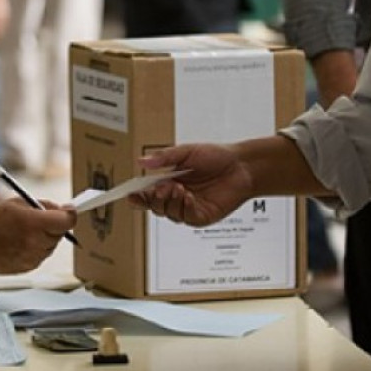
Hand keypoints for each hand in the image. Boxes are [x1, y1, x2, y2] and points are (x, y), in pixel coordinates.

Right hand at [0, 199, 75, 273]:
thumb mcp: (16, 203)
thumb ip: (42, 205)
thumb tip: (62, 209)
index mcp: (34, 224)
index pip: (67, 221)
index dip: (70, 214)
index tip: (69, 210)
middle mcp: (36, 243)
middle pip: (61, 232)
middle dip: (54, 224)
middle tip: (38, 217)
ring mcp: (33, 258)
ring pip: (52, 244)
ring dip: (45, 236)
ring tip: (23, 230)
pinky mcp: (29, 267)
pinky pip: (42, 254)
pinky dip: (37, 247)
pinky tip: (19, 242)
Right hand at [128, 144, 253, 226]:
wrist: (242, 165)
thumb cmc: (216, 156)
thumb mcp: (187, 152)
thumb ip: (165, 158)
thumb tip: (141, 162)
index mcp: (170, 181)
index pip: (148, 194)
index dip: (137, 197)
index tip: (129, 195)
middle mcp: (178, 197)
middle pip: (156, 207)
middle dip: (155, 199)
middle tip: (163, 187)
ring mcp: (190, 208)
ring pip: (170, 214)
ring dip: (171, 202)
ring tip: (179, 188)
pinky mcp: (203, 216)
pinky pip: (188, 218)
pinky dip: (185, 208)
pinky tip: (189, 197)